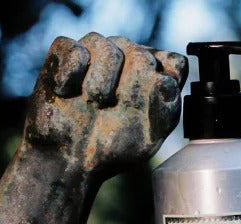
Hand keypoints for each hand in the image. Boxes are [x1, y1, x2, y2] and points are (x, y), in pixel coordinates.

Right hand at [23, 32, 186, 174]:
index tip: (145, 110)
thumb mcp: (149, 138)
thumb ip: (166, 108)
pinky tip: (66, 93)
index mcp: (154, 77)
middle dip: (129, 91)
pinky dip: (70, 75)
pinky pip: (73, 48)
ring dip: (98, 84)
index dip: (161, 85)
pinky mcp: (66, 50)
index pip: (174, 62)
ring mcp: (98, 51)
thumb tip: (165, 80)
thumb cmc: (113, 147)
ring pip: (107, 47)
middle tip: (113, 112)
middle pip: (141, 56)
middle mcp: (129, 57)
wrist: (70, 158)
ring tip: (92, 105)